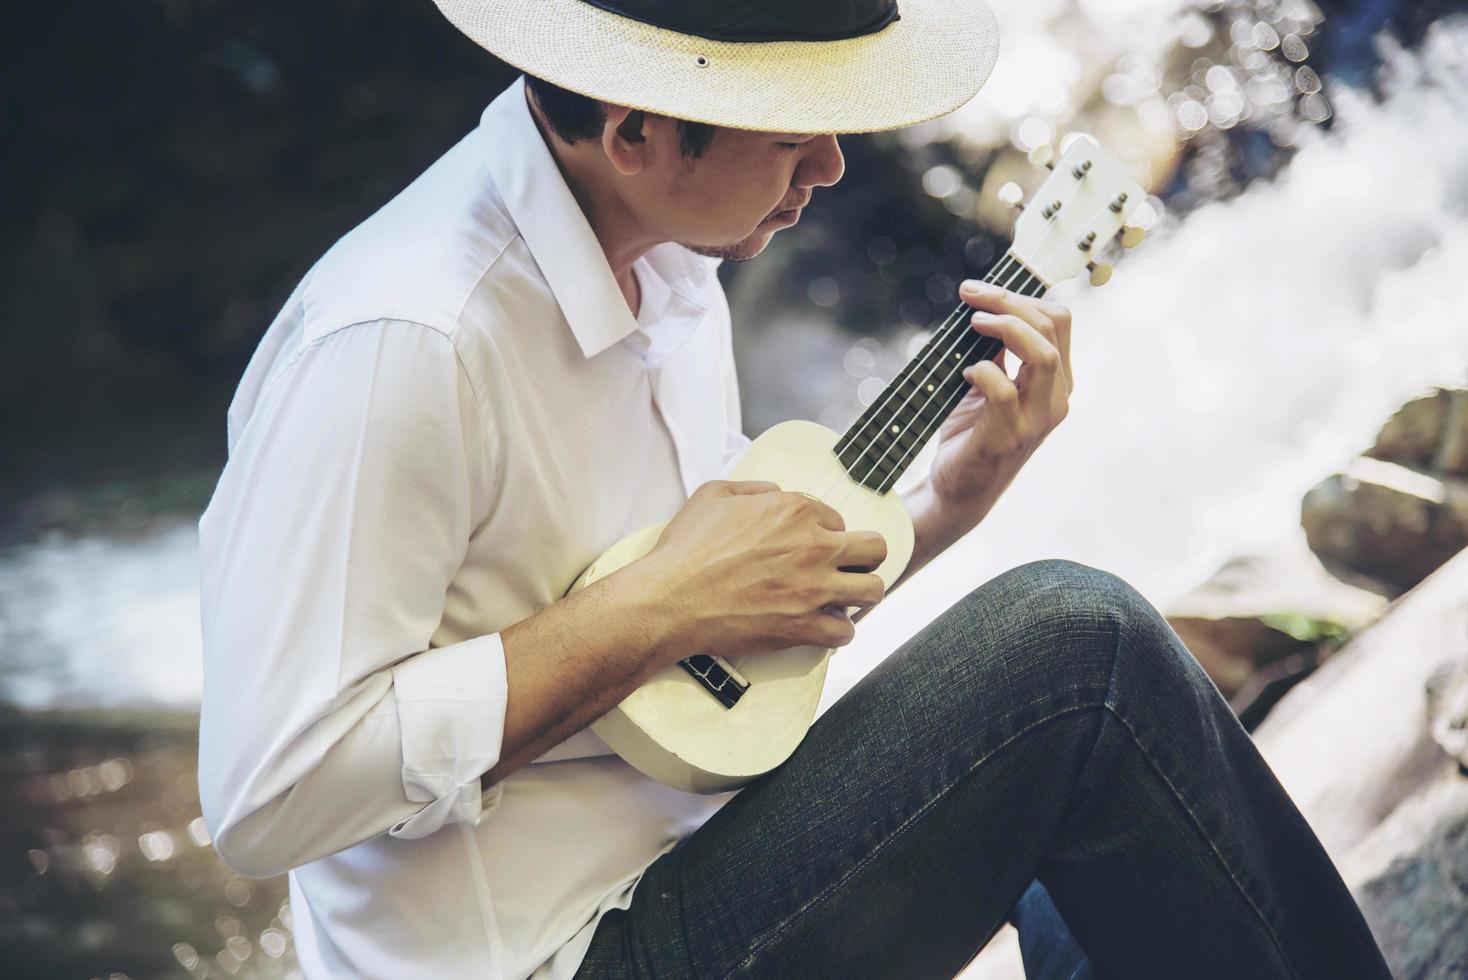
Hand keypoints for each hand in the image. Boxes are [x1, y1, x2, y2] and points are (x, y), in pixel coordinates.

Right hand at [635, 480, 886, 664]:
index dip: (826, 533)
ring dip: (859, 595)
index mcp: (794, 511)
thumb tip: (775, 494)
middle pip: (875, 549)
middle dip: (863, 557)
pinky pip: (846, 633)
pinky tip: (820, 626)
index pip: (837, 519)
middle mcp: (813, 546)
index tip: (812, 546)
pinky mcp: (804, 627)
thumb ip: (753, 489)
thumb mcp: (713, 494)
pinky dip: (836, 631)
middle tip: (844, 568)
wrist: (670, 599)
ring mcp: (813, 589)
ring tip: (840, 599)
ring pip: (872, 591)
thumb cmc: (686, 548)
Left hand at [927, 279, 1073, 515]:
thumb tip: (988, 306)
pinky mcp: (1008, 437)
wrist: (958, 489)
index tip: (979, 290)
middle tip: (971, 296)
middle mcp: (1055, 399)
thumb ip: (998, 351)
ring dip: (1005, 329)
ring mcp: (1036, 420)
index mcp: (1056, 381)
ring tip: (973, 323)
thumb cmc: (972, 433)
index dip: (1020, 296)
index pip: (1059, 321)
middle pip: (1052, 329)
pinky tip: (967, 373)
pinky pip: (1004, 391)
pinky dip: (984, 372)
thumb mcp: (989, 384)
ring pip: (1041, 356)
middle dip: (1009, 302)